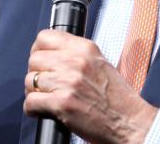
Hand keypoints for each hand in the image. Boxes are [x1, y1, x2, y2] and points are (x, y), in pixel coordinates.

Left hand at [24, 30, 157, 143]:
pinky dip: (33, 109)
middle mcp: (75, 61)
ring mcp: (68, 82)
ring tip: (45, 98)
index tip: (40, 60)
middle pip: (34, 59)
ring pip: (30, 80)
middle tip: (43, 84)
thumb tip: (51, 54)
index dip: (38, 50)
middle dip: (35, 73)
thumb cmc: (117, 98)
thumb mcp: (100, 63)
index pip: (45, 37)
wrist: (129, 122)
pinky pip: (31, 102)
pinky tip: (43, 111)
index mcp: (85, 48)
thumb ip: (76, 55)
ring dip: (34, 92)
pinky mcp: (62, 104)